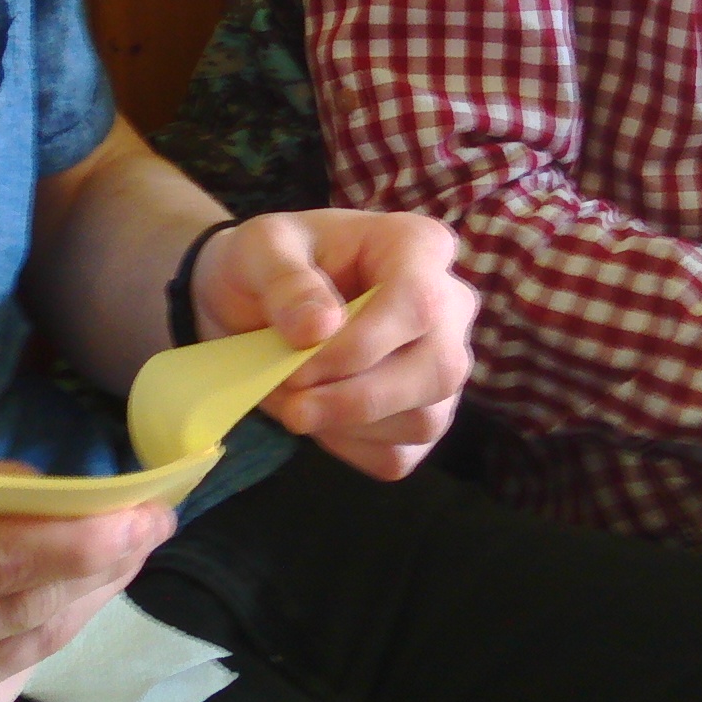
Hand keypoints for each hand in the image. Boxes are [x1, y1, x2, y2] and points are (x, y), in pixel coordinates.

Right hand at [0, 447, 175, 701]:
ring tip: (130, 549)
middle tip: (155, 522)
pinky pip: (27, 670)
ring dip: (96, 593)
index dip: (81, 541)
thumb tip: (67, 498)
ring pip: (40, 644)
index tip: (146, 510)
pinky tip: (81, 592)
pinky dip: (62, 626)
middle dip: (106, 563)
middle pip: (31, 608)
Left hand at [189, 209, 475, 479]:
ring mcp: (441, 365)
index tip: (298, 364)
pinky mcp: (421, 414)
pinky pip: (399, 454)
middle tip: (292, 404)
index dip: (362, 345)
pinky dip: (347, 448)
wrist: (254, 300)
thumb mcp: (259, 249)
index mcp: (417, 247)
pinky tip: (315, 419)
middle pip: (438, 369)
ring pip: (424, 420)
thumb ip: (285, 281)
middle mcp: (448, 306)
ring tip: (290, 402)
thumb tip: (319, 328)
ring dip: (346, 425)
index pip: (419, 302)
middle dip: (357, 398)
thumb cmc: (268, 261)